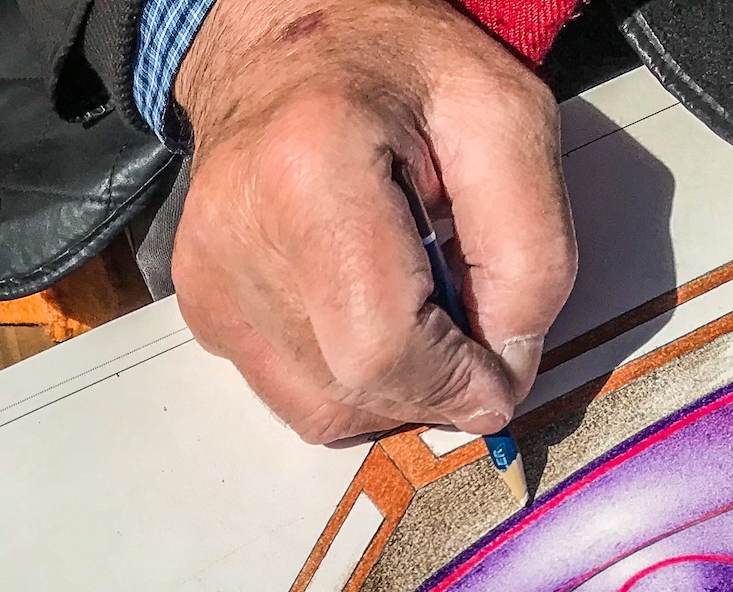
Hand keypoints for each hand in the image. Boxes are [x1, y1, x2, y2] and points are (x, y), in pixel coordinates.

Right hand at [172, 0, 575, 443]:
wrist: (289, 41)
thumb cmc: (394, 65)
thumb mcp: (506, 120)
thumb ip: (531, 252)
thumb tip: (504, 371)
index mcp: (310, 171)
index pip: (381, 350)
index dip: (453, 385)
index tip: (497, 374)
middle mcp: (239, 231)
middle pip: (349, 390)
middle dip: (428, 388)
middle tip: (465, 330)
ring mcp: (209, 276)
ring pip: (319, 408)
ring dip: (389, 386)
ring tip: (411, 301)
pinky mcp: (201, 305)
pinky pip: (290, 391)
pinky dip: (344, 373)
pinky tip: (362, 304)